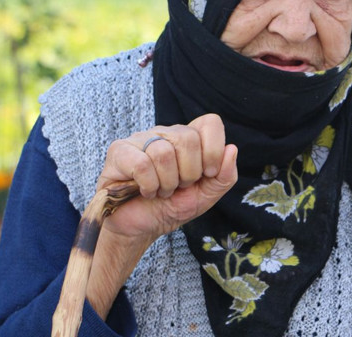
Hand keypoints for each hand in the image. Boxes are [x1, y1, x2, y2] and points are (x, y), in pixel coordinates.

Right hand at [86, 113, 236, 317]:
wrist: (141, 228)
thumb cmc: (172, 208)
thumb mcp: (206, 196)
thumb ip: (225, 176)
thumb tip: (232, 149)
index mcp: (188, 138)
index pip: (210, 122)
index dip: (213, 150)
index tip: (208, 173)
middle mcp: (165, 132)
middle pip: (188, 138)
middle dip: (189, 173)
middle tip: (179, 187)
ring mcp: (140, 139)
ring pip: (163, 152)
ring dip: (166, 183)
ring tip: (161, 191)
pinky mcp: (119, 151)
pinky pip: (141, 164)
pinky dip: (148, 186)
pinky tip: (145, 192)